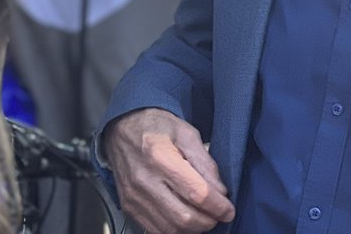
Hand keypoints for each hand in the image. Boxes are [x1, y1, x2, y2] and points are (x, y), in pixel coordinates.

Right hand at [103, 108, 234, 233]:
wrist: (121, 130)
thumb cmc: (154, 126)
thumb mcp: (185, 132)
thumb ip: (204, 161)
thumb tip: (220, 191)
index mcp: (160, 155)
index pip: (195, 192)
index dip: (217, 205)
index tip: (228, 209)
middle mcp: (144, 180)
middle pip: (184, 217)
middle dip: (209, 220)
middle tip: (218, 213)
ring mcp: (134, 197)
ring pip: (171, 229)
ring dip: (193, 228)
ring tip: (203, 216)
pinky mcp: (129, 207)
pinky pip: (156, 231)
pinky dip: (176, 231)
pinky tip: (184, 219)